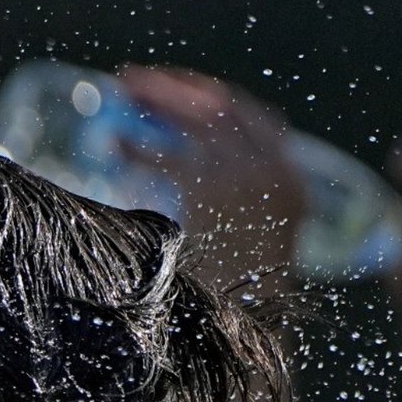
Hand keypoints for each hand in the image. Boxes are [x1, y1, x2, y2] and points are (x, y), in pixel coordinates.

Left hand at [114, 66, 306, 286]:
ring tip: (114, 97)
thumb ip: (228, 196)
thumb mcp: (247, 236)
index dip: (210, 96)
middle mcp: (274, 169)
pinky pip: (169, 159)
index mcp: (290, 177)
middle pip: (219, 108)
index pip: (254, 117)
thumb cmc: (240, 293)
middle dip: (172, 89)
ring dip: (153, 103)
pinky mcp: (213, 191)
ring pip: (195, 123)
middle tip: (130, 78)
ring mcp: (247, 177)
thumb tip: (181, 160)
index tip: (175, 84)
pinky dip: (138, 150)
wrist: (248, 324)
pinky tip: (112, 148)